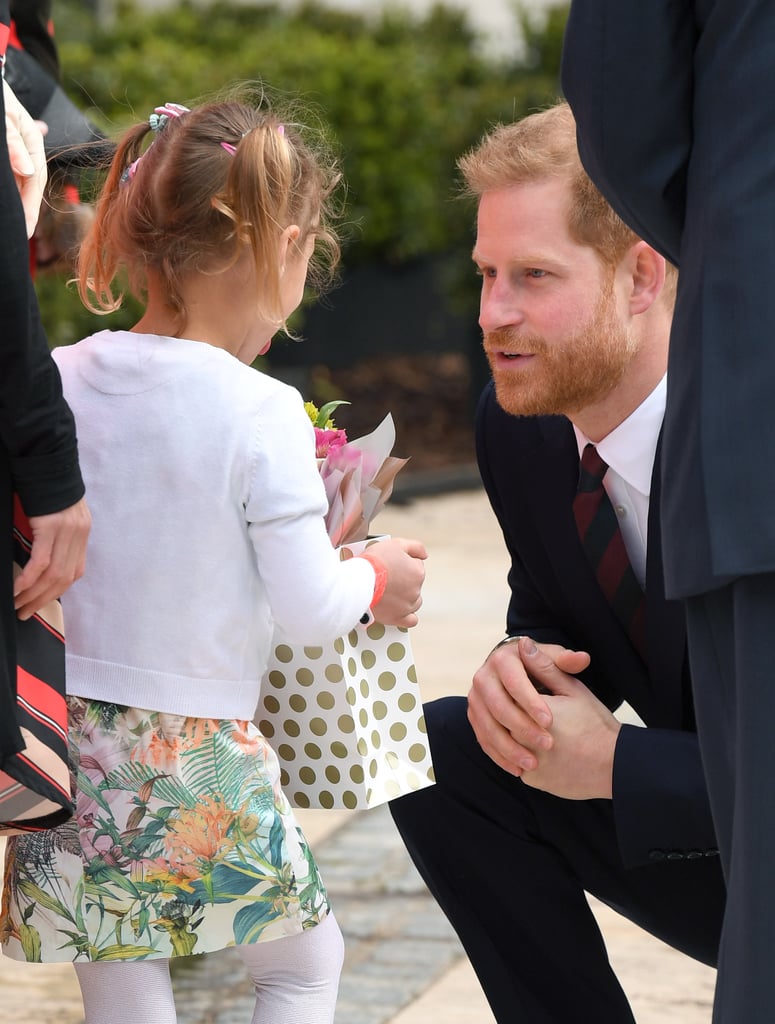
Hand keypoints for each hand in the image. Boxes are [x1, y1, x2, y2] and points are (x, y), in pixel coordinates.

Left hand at [4, 79, 47, 236]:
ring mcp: (14, 150)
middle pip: (28, 184)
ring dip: (15, 202)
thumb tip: (28, 171)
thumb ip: (12, 141)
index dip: (31, 205)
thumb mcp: (0, 114)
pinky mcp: (6, 153)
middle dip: (25, 210)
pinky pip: (8, 176)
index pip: (35, 179)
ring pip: (17, 181)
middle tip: (19, 234)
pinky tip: (4, 206)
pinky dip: (8, 191)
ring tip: (12, 224)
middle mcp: (26, 147)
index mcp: (32, 140)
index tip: (25, 227)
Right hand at [14, 498, 90, 619]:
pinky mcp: (51, 526)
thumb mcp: (59, 516)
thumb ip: (57, 538)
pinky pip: (40, 560)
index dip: (57, 591)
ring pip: (52, 574)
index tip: (42, 603)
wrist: (47, 460)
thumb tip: (43, 562)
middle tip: (25, 612)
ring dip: (33, 594)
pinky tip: (18, 589)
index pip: (74, 572)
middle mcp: (79, 535)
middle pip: (64, 579)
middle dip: (43, 600)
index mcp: (82, 534)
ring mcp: (67, 531)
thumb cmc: (47, 488)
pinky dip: (29, 578)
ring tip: (18, 605)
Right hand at [368, 536, 426, 628]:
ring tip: (388, 592)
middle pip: (414, 584)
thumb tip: (425, 555)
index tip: (391, 564)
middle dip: (403, 580)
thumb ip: (415, 547)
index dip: (403, 563)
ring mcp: (407, 605)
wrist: (359, 581)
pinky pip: (410, 620)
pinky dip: (406, 616)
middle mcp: (416, 590)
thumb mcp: (396, 543)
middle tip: (387, 577)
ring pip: (414, 601)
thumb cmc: (374, 562)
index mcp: (418, 572)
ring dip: (405, 597)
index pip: (416, 566)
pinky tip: (399, 610)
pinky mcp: (397, 617)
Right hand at [468, 636, 589, 774]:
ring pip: (487, 726)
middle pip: (497, 705)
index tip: (550, 722)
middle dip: (521, 727)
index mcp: (502, 658)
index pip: (514, 681)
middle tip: (547, 745)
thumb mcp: (555, 662)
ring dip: (509, 748)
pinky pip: (483, 739)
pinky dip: (499, 756)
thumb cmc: (544, 669)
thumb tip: (581, 658)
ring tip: (533, 764)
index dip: (531, 702)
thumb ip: (567, 662)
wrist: (519, 677)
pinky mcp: (475, 716)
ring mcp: (475, 698)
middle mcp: (483, 676)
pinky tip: (518, 770)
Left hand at [517, 637, 620, 799]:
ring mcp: (526, 763)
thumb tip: (523, 644)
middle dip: (512, 712)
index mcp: (531, 711)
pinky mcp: (532, 781)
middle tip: (531, 711)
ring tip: (530, 728)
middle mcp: (524, 739)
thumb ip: (544, 666)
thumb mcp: (572, 689)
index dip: (516, 691)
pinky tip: (536, 748)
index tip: (529, 691)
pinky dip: (521, 755)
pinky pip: (516, 764)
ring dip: (512, 735)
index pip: (506, 695)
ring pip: (506, 743)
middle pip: (502, 720)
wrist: (615, 765)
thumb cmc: (595, 723)